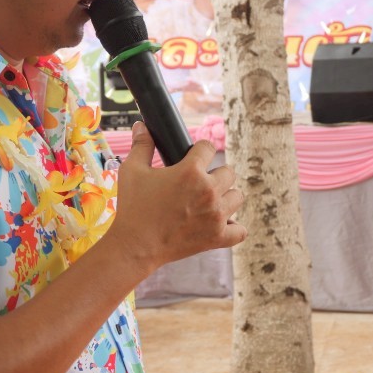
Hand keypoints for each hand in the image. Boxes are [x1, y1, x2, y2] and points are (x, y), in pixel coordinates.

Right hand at [107, 122, 245, 271]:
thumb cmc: (132, 207)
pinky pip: (240, 230)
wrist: (134, 246)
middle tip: (197, 185)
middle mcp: (209, 191)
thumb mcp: (132, 171)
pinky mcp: (217, 237)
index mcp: (191, 171)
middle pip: (228, 172)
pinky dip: (233, 228)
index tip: (193, 158)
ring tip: (208, 203)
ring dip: (225, 197)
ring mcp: (216, 215)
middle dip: (214, 175)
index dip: (199, 151)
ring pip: (237, 197)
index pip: (208, 148)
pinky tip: (220, 224)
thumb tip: (141, 126)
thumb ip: (141, 145)